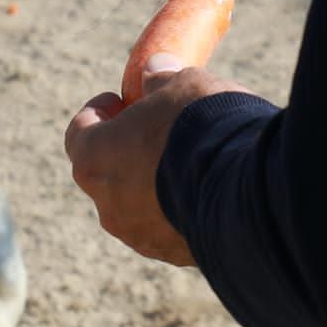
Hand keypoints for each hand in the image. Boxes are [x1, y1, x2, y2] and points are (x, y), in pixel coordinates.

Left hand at [61, 61, 255, 267]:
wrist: (246, 190)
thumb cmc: (201, 127)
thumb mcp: (182, 85)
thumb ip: (161, 80)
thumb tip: (154, 72)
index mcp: (93, 158)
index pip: (79, 133)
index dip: (99, 113)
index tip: (120, 100)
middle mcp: (107, 204)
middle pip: (107, 172)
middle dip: (127, 149)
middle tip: (156, 128)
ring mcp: (139, 236)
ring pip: (139, 204)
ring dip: (155, 183)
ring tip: (191, 159)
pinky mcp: (173, 254)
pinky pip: (170, 226)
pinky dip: (181, 207)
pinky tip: (210, 187)